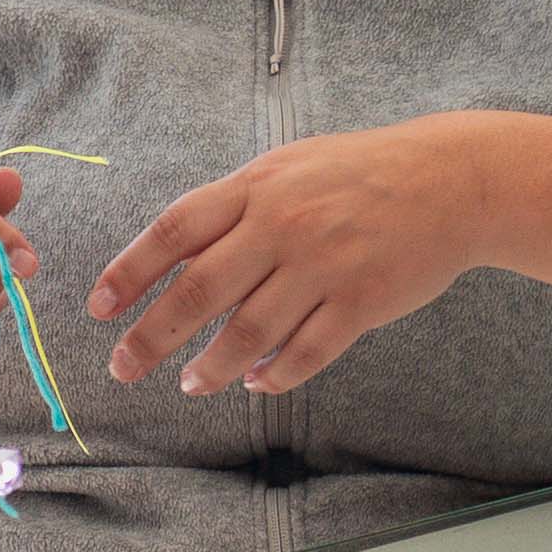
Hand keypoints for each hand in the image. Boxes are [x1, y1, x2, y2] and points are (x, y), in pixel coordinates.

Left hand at [86, 116, 511, 395]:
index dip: (130, 272)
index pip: (174, 231)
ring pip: (247, 332)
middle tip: (122, 367)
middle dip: (150, 336)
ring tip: (189, 383)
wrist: (452, 181)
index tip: (99, 308)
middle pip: (198, 291)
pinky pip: (305, 352)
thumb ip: (234, 209)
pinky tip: (255, 382)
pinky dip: (273, 374)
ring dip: (210, 366)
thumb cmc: (359, 174)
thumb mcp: (288, 168)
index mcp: (256, 187)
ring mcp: (322, 265)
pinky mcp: (361, 302)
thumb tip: (176, 260)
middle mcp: (282, 225)